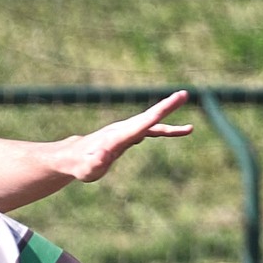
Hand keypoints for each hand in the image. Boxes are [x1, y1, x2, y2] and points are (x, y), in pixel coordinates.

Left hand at [55, 90, 192, 183]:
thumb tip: (101, 156)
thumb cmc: (80, 165)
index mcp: (119, 136)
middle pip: (149, 116)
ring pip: (152, 123)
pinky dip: (165, 130)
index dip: (158, 112)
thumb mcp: (87, 168)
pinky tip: (180, 131)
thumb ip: (95, 161)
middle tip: (184, 94)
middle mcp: (124, 129)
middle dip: (167, 106)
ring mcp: (127, 131)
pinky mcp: (129, 136)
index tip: (172, 102)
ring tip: (190, 127)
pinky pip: (151, 130)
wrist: (72, 156)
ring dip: (170, 120)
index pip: (142, 123)